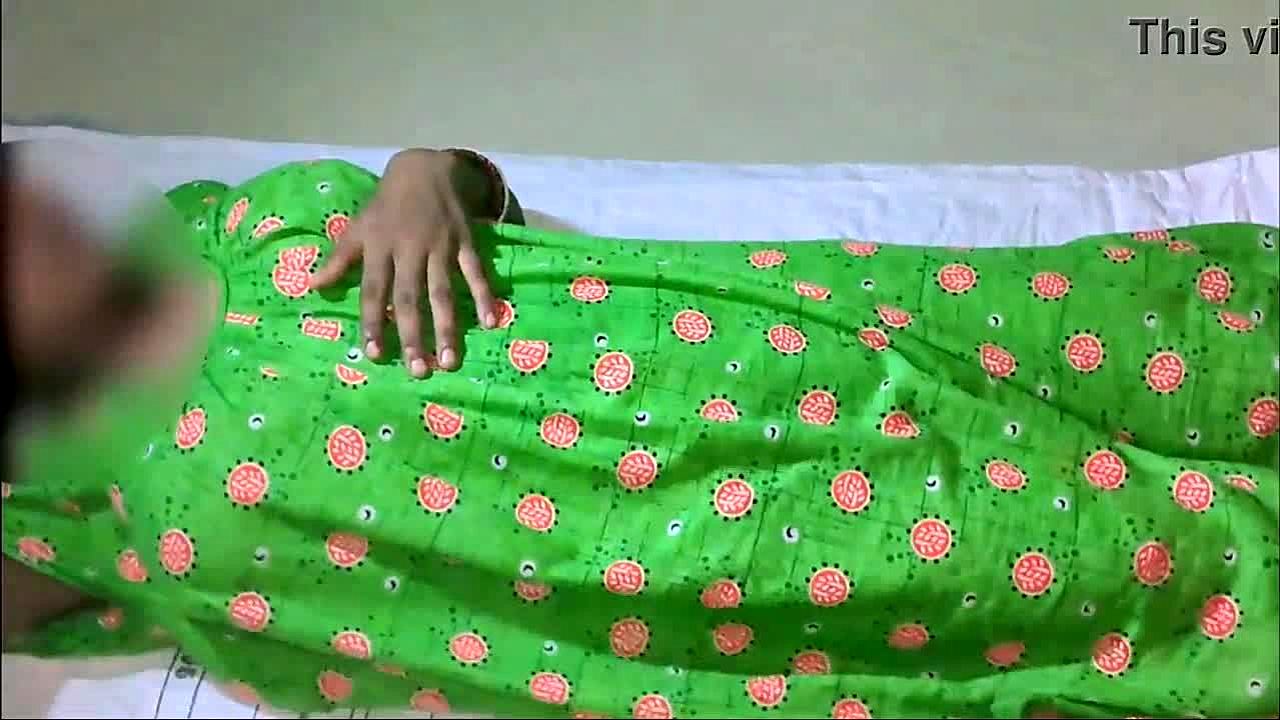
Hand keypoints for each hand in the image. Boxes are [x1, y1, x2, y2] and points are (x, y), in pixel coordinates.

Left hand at [309, 149, 497, 377]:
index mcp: (380, 247)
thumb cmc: (386, 205)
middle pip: (411, 298)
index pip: (375, 290)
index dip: (375, 322)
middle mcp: (410, 249)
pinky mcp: (465, 241)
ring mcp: (440, 246)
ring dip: (448, 327)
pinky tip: (490, 322)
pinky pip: (475, 272)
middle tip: (418, 371)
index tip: (375, 354)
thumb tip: (312, 286)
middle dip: (414, 335)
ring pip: (443, 291)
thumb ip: (339, 259)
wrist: (424, 168)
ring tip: (450, 360)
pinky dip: (483, 295)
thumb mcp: (358, 227)